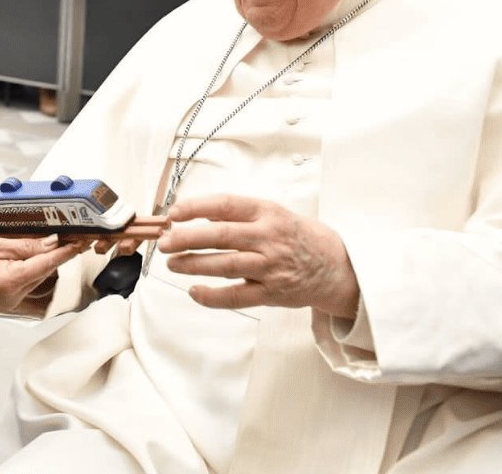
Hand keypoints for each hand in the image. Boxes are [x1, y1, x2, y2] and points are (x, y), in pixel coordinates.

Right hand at [0, 235, 86, 310]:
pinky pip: (27, 280)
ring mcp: (11, 299)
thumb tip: (49, 243)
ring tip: (38, 241)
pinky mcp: (7, 299)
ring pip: (37, 275)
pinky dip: (29, 266)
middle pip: (45, 270)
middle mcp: (14, 295)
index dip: (66, 250)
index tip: (81, 240)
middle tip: (63, 233)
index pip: (47, 263)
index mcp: (10, 281)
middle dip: (53, 251)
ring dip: (41, 258)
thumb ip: (23, 245)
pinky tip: (23, 254)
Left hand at [160, 194, 360, 317]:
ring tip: (172, 264)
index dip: (195, 208)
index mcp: (267, 212)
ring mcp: (270, 267)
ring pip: (225, 265)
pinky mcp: (272, 293)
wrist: (337, 266)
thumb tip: (198, 214)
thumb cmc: (298, 237)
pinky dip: (211, 296)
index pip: (226, 205)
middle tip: (164, 242)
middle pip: (220, 235)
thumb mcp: (273, 214)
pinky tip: (194, 291)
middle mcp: (269, 238)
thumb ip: (238, 214)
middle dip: (186, 238)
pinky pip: (236, 297)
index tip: (173, 213)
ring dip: (193, 265)